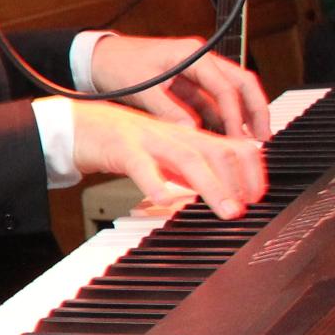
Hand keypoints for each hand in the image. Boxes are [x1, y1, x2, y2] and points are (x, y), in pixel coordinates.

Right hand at [69, 99, 266, 218]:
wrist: (78, 124)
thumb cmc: (121, 141)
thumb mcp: (164, 154)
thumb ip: (189, 171)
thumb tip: (218, 190)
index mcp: (187, 137)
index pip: (232, 148)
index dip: (250, 172)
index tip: (256, 196)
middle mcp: (174, 135)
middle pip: (216, 152)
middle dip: (237, 182)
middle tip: (243, 210)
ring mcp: (149, 140)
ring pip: (188, 158)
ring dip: (212, 186)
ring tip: (225, 210)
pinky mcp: (122, 148)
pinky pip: (141, 165)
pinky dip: (156, 183)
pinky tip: (165, 200)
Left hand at [86, 33, 270, 138]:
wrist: (96, 58)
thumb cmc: (116, 65)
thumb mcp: (141, 89)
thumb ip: (167, 110)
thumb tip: (192, 132)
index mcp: (192, 55)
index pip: (225, 86)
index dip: (236, 114)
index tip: (240, 137)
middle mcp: (200, 60)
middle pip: (241, 84)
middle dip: (255, 110)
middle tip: (263, 137)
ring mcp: (195, 71)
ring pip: (230, 93)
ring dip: (240, 116)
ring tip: (248, 143)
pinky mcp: (187, 84)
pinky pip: (212, 101)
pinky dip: (220, 118)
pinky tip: (224, 138)